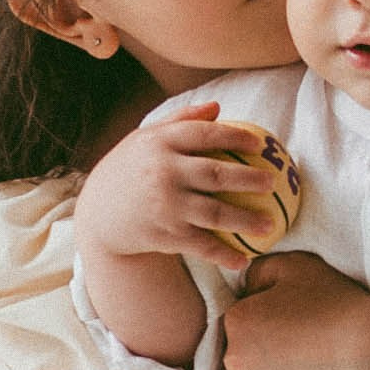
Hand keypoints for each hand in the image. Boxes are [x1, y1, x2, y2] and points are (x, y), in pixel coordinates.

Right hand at [72, 103, 281, 279]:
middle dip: (250, 178)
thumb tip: (218, 108)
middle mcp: (162, 172)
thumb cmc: (128, 171)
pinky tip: (243, 261)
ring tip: (270, 224)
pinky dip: (223, 254)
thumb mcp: (144, 140)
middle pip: (216, 174)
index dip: (235, 137)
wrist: (97, 215)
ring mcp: (164, 205)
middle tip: (273, 182)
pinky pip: (200, 245)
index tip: (260, 144)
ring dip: (246, 220)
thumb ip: (180, 121)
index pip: (204, 134)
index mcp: (159, 143)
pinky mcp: (163, 234)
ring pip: (214, 213)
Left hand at [222, 253, 369, 369]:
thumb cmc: (339, 307)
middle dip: (265, 354)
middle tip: (303, 351)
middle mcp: (233, 361)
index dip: (268, 323)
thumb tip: (246, 288)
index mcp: (237, 321)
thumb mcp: (297, 266)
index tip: (296, 327)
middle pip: (241, 357)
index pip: (241, 323)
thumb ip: (259, 271)